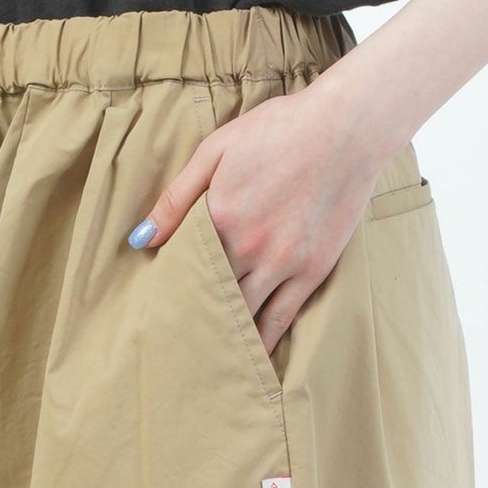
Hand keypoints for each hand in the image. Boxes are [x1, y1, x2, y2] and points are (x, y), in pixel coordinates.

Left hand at [128, 82, 381, 355]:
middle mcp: (247, 248)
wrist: (347, 127)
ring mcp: (282, 263)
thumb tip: (141, 239)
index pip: (183, 269)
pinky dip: (264, 340)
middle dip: (191, 319)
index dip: (168, 291)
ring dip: (223, 336)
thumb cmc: (278, 131)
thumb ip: (176, 198)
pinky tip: (251, 358)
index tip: (153, 311)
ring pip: (244, 314)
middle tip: (172, 346)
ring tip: (203, 359)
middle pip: (210, 297)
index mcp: (219, 218)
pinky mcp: (312, 271)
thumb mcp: (216, 150)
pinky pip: (282, 318)